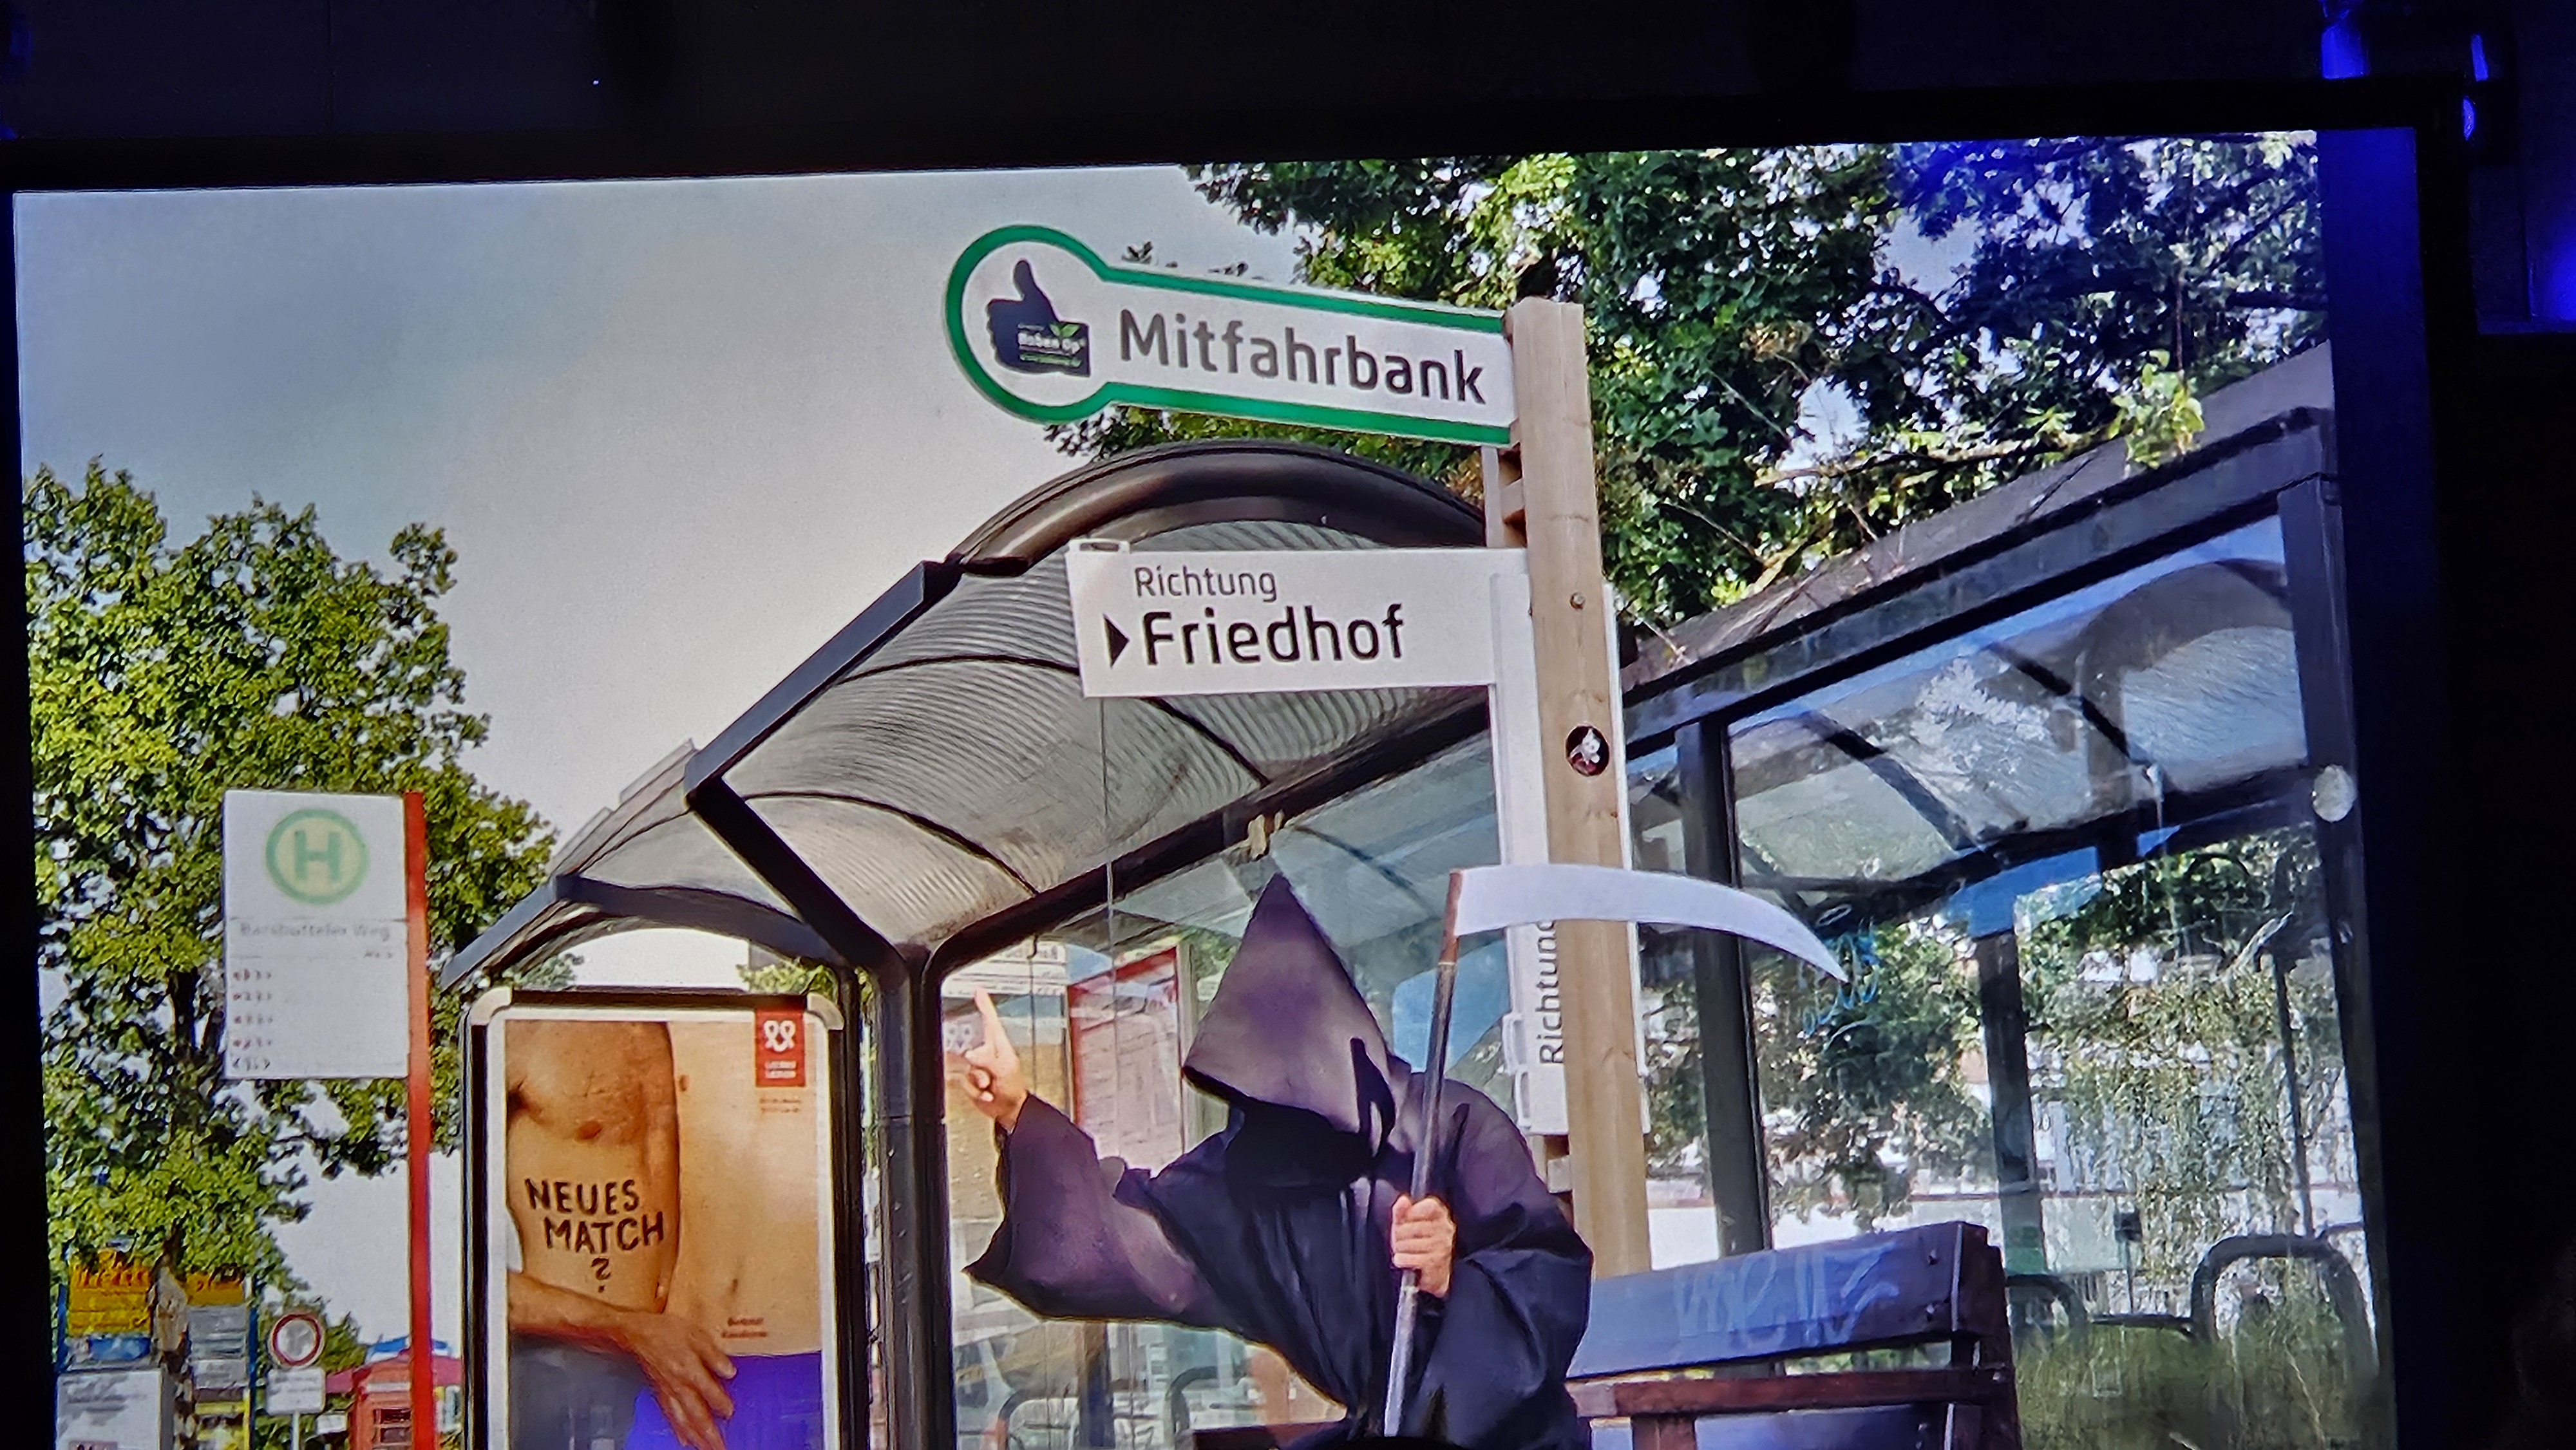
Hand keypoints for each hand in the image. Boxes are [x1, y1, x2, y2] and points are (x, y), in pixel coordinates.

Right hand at [615, 1309, 736, 1449]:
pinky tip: (683, 1441)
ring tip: (706, 1449)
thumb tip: (730, 1371)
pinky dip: (678, 1431)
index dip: (721, 1404)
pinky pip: (670, 1416)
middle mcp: (679, 1386)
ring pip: (684, 1421)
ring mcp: (669, 1392)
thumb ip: (714, 1355)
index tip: (731, 1413)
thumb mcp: (696, 1335)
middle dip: (710, 1434)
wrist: (638, 1333)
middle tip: (720, 1448)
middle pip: (697, 1415)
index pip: (710, 1393)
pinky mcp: (660, 1393)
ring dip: (696, 1438)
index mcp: (690, 1370)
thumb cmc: (667, 1331)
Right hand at [947, 989, 1028, 1131]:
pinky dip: (974, 1092)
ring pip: (966, 1070)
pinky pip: (964, 1083)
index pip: (990, 1020)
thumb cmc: (1014, 1089)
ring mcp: (978, 1068)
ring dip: (978, 1083)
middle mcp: (987, 1053)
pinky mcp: (971, 1080)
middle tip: (988, 1079)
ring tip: (991, 1087)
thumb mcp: (1004, 1070)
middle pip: (972, 1050)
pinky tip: (985, 1094)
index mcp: (999, 1046)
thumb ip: (987, 1060)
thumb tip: (971, 1053)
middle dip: (978, 1068)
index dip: (984, 1004)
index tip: (978, 990)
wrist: (1009, 1110)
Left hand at [1391, 1194, 1455, 1298]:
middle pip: (1413, 1226)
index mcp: (1440, 1214)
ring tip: (1401, 1250)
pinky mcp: (1437, 1262)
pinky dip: (1402, 1259)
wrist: (1432, 1272)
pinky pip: (1412, 1258)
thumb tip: (1403, 1200)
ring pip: (1410, 1243)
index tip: (1405, 1219)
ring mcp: (1443, 1245)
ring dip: (1399, 1248)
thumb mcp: (1406, 1224)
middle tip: (1399, 1239)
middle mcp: (1445, 1228)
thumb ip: (1401, 1211)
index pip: (1430, 1205)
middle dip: (1399, 1234)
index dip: (1413, 1211)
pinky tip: (1402, 1259)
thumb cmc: (1418, 1244)